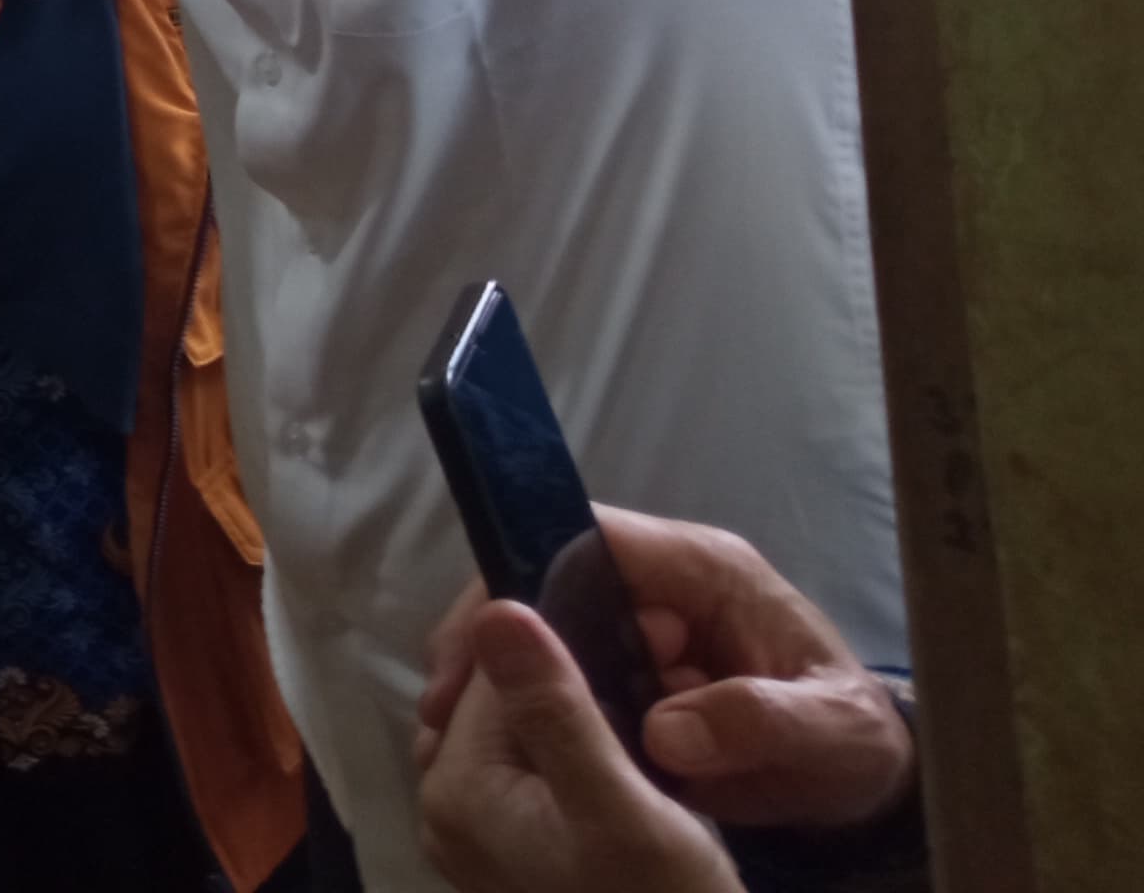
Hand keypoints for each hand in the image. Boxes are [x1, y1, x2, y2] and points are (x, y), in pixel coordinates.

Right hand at [414, 511, 915, 836]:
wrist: (873, 782)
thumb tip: (666, 730)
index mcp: (702, 568)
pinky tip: (501, 751)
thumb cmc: (858, 741)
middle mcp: (659, 587)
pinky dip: (523, 709)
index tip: (486, 649)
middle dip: (490, 638)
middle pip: (545, 582)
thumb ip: (760, 721)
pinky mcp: (627, 676)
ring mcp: (639, 631)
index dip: (522, 580)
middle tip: (448, 708)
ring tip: (455, 736)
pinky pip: (559, 678)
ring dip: (498, 679)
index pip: (585, 539)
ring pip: (542, 632)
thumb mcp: (834, 734)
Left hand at [415, 599, 738, 892]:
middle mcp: (448, 811)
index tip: (606, 591)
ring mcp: (483, 838)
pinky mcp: (522, 855)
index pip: (483, 670)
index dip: (541, 620)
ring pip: (515, 728)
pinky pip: (535, 769)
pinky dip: (574, 738)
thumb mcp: (623, 810)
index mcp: (455, 790)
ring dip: (567, 692)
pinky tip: (628, 727)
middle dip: (555, 654)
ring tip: (640, 665)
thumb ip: (555, 710)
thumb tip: (494, 611)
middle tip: (638, 628)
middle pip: (493, 696)